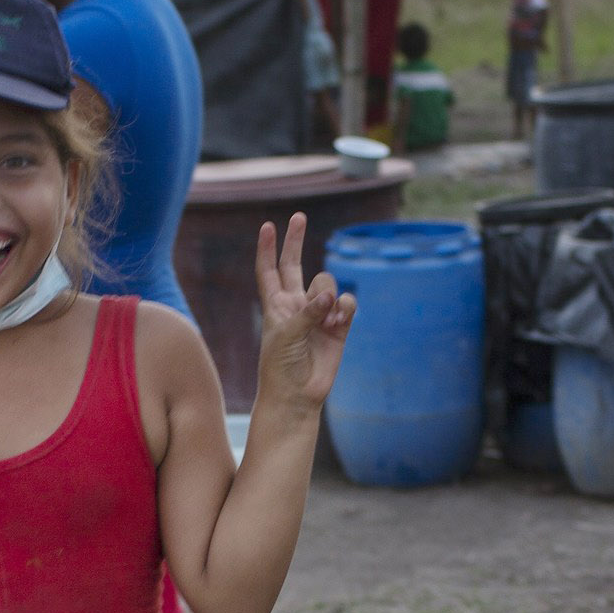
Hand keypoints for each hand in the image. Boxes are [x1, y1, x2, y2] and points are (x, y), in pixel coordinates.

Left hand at [252, 215, 356, 412]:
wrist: (297, 395)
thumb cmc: (280, 366)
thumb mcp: (286, 335)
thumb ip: (307, 311)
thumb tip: (331, 296)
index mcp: (275, 305)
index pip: (268, 270)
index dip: (267, 249)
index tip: (267, 226)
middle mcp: (296, 304)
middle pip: (295, 264)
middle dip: (296, 241)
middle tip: (299, 217)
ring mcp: (318, 314)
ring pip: (327, 284)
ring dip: (327, 295)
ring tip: (325, 319)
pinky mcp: (338, 326)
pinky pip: (347, 303)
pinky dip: (345, 308)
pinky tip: (339, 322)